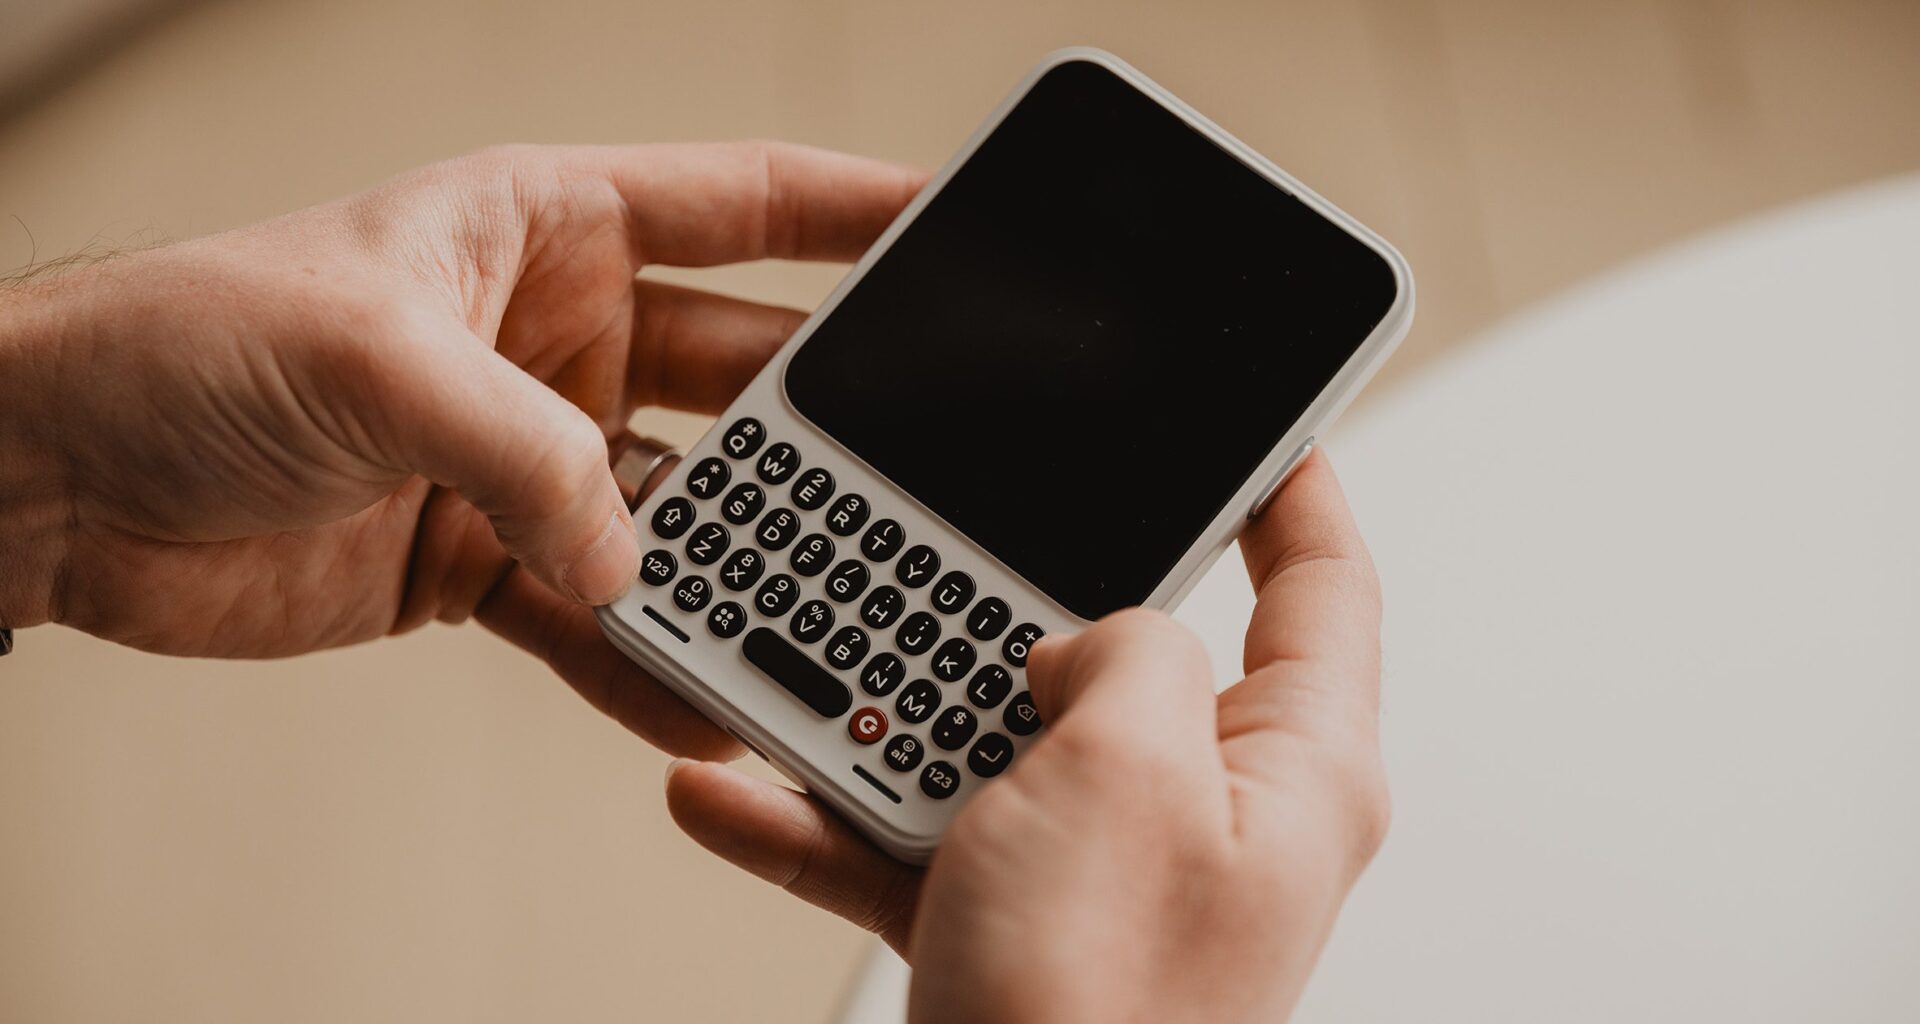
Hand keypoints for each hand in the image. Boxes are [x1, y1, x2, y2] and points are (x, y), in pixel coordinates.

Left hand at [0, 143, 921, 755]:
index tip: (951, 224)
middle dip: (822, 433)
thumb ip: (524, 449)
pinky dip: (647, 659)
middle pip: (741, 379)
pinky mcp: (485, 556)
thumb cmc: (184, 343)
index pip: (740, 204)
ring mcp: (528, 452)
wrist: (58, 481)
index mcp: (546, 229)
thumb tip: (631, 557)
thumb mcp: (374, 355)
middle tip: (906, 478)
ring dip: (738, 568)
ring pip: (682, 514)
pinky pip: (599, 614)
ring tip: (806, 616)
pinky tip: (698, 693)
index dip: (855, 210)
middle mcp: (556, 336)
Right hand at [665, 451, 1388, 1021]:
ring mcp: (1111, 872)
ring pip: (999, 742)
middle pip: (1129, 654)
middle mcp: (1210, 816)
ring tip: (804, 681)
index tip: (1256, 422)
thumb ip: (1127, 651)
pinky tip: (740, 794)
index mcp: (1292, 769)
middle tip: (956, 549)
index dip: (1294, 488)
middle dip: (1022, 604)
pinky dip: (832, 819)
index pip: (1324, 587)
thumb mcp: (1128, 768)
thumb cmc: (1100, 1012)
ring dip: (893, 716)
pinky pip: (921, 836)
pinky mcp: (1022, 925)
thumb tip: (1085, 640)